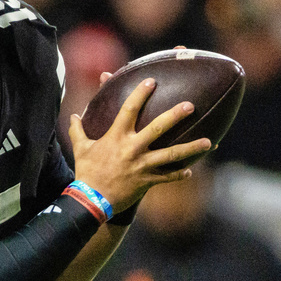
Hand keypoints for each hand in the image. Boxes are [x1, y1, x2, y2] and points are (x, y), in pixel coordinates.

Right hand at [67, 78, 209, 212]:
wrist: (92, 199)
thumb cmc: (86, 172)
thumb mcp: (80, 148)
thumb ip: (77, 130)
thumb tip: (72, 116)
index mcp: (116, 137)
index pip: (129, 109)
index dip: (140, 94)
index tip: (152, 81)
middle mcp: (132, 148)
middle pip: (158, 128)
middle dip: (175, 116)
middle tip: (190, 105)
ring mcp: (142, 165)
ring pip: (171, 154)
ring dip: (191, 148)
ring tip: (208, 142)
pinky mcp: (147, 180)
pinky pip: (167, 177)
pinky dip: (179, 174)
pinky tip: (190, 171)